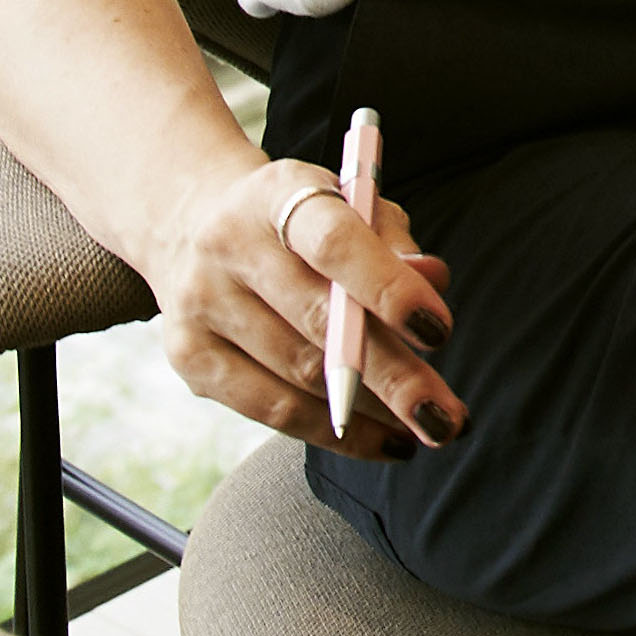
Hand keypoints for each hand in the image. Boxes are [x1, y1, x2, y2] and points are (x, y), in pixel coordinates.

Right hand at [141, 158, 467, 460]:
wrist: (193, 226)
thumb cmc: (304, 221)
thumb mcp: (351, 206)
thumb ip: (394, 241)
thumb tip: (434, 282)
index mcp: (278, 194)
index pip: (335, 242)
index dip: (388, 288)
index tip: (440, 331)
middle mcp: (230, 247)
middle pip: (320, 323)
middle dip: (394, 376)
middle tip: (447, 417)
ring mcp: (201, 304)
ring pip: (297, 374)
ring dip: (371, 411)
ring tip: (428, 427)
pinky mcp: (188, 357)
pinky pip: (268, 409)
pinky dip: (331, 432)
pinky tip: (382, 440)